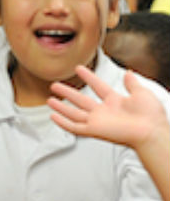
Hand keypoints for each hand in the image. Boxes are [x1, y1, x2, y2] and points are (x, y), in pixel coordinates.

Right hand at [48, 65, 167, 150]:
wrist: (150, 131)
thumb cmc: (151, 116)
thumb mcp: (142, 93)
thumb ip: (132, 83)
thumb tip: (129, 73)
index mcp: (115, 102)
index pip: (98, 86)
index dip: (88, 77)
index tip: (79, 69)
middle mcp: (104, 112)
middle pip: (81, 100)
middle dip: (67, 92)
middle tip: (55, 85)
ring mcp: (97, 121)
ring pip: (74, 113)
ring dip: (61, 106)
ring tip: (49, 99)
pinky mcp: (93, 130)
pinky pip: (74, 127)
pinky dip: (63, 122)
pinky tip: (53, 116)